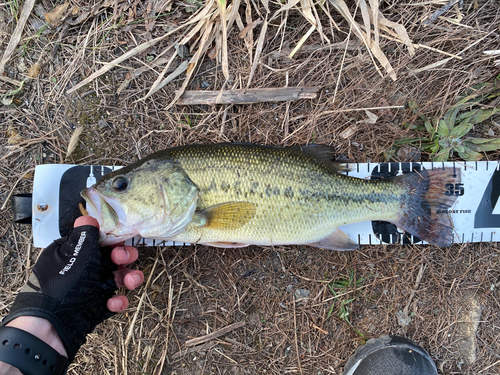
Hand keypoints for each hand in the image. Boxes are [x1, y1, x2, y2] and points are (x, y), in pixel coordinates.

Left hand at [1, 217, 143, 361]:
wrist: (52, 327)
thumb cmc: (62, 285)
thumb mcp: (76, 252)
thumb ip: (86, 234)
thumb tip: (87, 217)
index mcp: (72, 253)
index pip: (96, 241)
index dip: (112, 240)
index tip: (120, 241)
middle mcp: (81, 270)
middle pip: (110, 259)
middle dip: (123, 258)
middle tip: (123, 259)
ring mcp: (88, 290)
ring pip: (116, 279)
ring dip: (128, 279)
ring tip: (132, 282)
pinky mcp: (95, 308)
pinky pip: (113, 301)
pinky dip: (118, 301)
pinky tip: (114, 303)